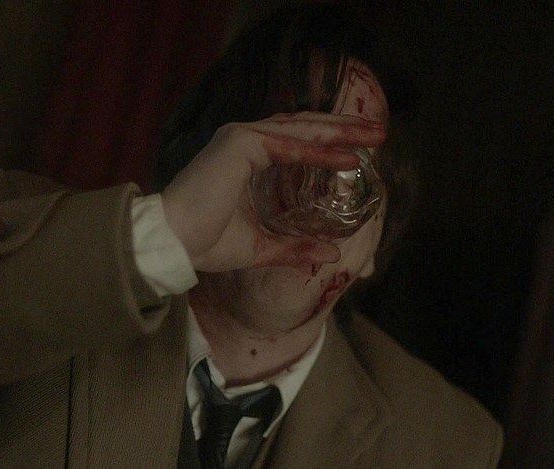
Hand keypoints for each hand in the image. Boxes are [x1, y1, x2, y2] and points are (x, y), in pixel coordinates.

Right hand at [161, 112, 385, 271]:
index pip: (297, 140)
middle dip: (344, 129)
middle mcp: (245, 140)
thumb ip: (295, 247)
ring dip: (340, 132)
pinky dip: (318, 151)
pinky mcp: (239, 143)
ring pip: (301, 129)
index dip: (330, 142)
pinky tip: (346, 157)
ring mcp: (241, 137)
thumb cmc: (205, 242)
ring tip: (373, 137)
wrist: (174, 243)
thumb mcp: (261, 247)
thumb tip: (332, 254)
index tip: (360, 149)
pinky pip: (288, 146)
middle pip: (305, 128)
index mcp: (248, 157)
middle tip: (379, 132)